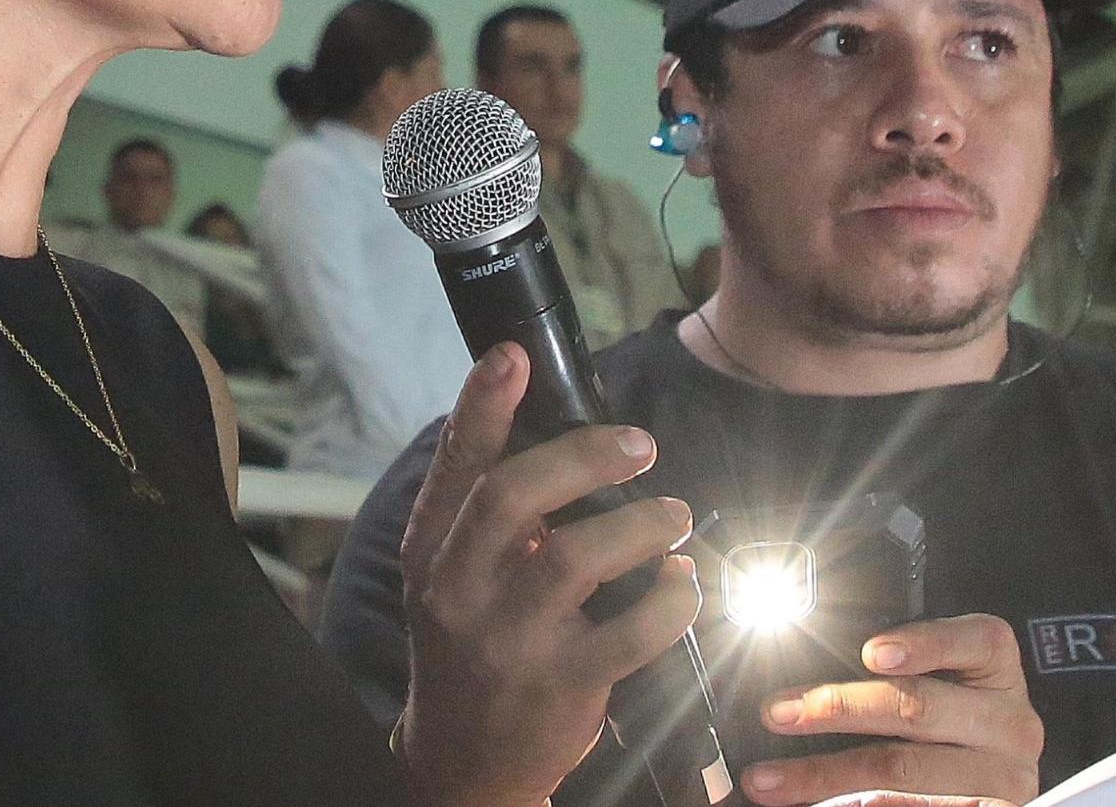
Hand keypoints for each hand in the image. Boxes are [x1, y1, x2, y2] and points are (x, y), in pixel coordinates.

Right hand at [397, 343, 702, 806]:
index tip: (513, 355)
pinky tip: (682, 583)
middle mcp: (460, 591)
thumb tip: (564, 434)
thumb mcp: (456, 578)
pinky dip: (672, 597)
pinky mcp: (562, 685)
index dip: (484, 405)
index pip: (457, 466)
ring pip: (579, 554)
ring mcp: (510, 640)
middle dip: (587, 456)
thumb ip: (489, 515)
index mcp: (433, 552)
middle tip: (642, 447)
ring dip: (645, 523)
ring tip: (674, 517)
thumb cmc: (475, 648)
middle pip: (515, 496)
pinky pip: (632, 628)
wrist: (464, 760)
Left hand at [745, 614, 1044, 805]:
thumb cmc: (953, 726)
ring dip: (824, 774)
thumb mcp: (941, 686)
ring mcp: (1002, 777)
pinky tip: (817, 806)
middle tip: (780, 712)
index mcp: (998, 672)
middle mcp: (1009, 722)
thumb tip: (804, 682)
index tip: (871, 652)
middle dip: (840, 707)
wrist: (985, 789)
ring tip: (769, 779)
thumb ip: (893, 673)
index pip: (977, 640)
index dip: (925, 643)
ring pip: (902, 768)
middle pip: (921, 707)